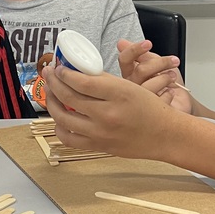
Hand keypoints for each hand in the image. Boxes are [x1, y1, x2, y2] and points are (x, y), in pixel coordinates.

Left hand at [42, 64, 180, 159]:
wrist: (165, 135)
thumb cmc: (151, 109)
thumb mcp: (130, 86)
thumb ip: (104, 80)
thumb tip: (78, 72)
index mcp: (118, 93)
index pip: (82, 82)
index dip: (64, 73)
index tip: (59, 67)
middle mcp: (108, 114)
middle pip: (69, 97)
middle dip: (53, 83)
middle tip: (49, 73)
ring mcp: (101, 133)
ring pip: (63, 118)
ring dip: (51, 102)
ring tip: (50, 92)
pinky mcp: (98, 146)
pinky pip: (69, 138)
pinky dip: (59, 127)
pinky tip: (59, 117)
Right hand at [117, 39, 191, 112]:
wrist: (182, 103)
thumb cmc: (169, 84)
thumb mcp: (157, 63)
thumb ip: (142, 54)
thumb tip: (121, 42)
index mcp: (130, 74)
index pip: (124, 60)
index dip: (134, 50)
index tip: (148, 44)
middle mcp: (130, 88)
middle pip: (140, 71)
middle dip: (159, 63)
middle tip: (173, 62)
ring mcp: (137, 102)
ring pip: (148, 86)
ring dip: (165, 78)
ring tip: (172, 79)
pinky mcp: (147, 113)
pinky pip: (156, 99)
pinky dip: (168, 93)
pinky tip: (170, 93)